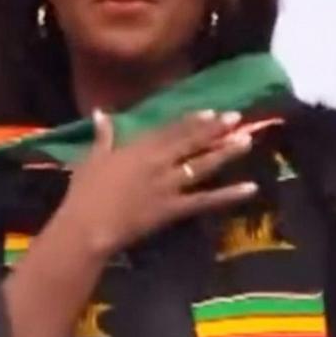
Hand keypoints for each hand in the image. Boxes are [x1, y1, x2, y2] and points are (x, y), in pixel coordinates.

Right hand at [52, 110, 259, 256]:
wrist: (87, 226)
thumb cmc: (85, 192)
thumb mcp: (91, 158)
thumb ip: (103, 135)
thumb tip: (100, 112)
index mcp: (139, 148)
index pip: (171, 129)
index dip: (193, 120)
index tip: (212, 111)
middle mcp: (159, 161)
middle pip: (192, 142)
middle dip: (216, 129)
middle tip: (238, 117)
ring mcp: (169, 184)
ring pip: (202, 165)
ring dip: (225, 153)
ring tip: (247, 142)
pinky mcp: (174, 208)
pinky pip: (206, 200)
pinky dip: (229, 194)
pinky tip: (251, 188)